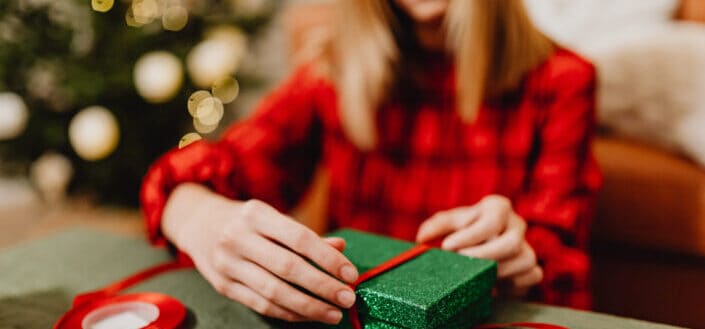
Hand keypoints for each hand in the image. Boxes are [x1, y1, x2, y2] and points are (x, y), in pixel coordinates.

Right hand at [162, 184, 357, 323]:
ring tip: (334, 313)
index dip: (328, 259)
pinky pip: (261, 304)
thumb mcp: (272, 218)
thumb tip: (340, 249)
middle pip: (288, 267)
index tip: (350, 274)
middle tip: (348, 297)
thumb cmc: (246, 221)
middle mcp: (238, 237)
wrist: (197, 223)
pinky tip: (309, 315)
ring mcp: (227, 264)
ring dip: (309, 306)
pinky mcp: (223, 286)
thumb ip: (305, 235)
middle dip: (323, 286)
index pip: (299, 238)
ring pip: (274, 292)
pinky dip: (289, 313)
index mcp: (256, 214)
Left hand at [416, 195, 542, 294]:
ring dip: (496, 272)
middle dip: (483, 256)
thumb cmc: (465, 231)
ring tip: (474, 275)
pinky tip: (493, 284)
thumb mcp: (450, 224)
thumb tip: (422, 238)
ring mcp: (528, 246)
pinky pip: (531, 275)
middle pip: (510, 243)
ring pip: (524, 260)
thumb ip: (437, 226)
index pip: (491, 221)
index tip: (447, 247)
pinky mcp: (533, 268)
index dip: (469, 236)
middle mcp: (517, 224)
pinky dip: (512, 283)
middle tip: (460, 263)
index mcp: (498, 207)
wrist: (482, 251)